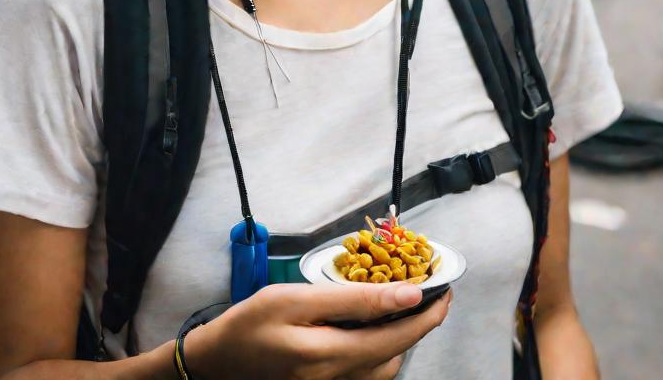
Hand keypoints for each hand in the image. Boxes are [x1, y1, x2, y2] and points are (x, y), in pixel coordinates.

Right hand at [185, 283, 451, 379]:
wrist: (217, 363)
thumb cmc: (251, 324)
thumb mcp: (297, 299)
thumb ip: (353, 299)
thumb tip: (406, 296)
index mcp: (330, 359)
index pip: (396, 339)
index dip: (426, 316)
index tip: (445, 292)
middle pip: (394, 358)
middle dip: (417, 326)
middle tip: (430, 296)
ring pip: (383, 371)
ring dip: (398, 341)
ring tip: (400, 307)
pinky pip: (365, 378)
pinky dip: (377, 354)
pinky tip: (369, 330)